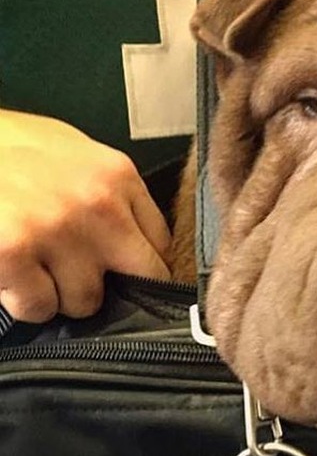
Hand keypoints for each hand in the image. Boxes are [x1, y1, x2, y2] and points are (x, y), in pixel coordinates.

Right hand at [0, 110, 171, 321]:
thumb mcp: (73, 155)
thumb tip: (135, 245)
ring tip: (36, 268)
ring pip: (86, 301)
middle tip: (81, 277)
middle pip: (142, 278)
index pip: (161, 245)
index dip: (142, 267)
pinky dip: (25, 302)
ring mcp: (56, 230)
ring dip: (61, 296)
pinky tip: (13, 277)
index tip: (126, 275)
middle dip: (113, 286)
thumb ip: (110, 195)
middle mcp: (97, 204)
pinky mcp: (12, 253)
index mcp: (117, 175)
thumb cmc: (7, 147)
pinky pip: (39, 308)